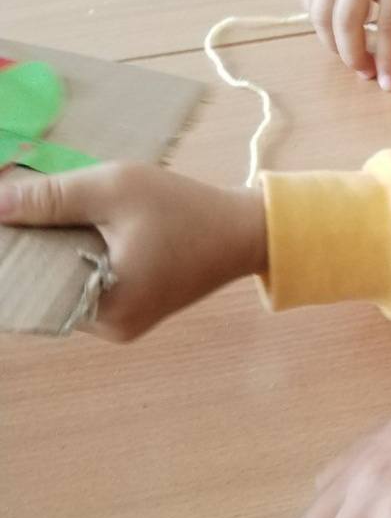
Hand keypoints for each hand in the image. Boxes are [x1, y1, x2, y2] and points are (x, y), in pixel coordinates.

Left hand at [0, 164, 266, 341]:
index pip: (34, 288)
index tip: (11, 224)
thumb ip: (51, 197)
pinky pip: (85, 291)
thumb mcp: (114, 188)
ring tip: (55, 220)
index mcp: (108, 308)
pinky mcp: (128, 316)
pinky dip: (75, 264)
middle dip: (32, 252)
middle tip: (29, 213)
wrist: (240, 232)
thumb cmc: (183, 209)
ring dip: (54, 256)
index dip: (14, 254)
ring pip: (65, 290)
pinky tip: (78, 234)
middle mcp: (111, 329)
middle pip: (47, 291)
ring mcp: (120, 327)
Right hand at [303, 0, 390, 90]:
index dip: (389, 59)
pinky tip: (337, 30)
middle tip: (368, 73)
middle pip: (346, 23)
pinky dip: (320, 22)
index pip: (390, 24)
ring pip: (320, 14)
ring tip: (352, 55)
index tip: (390, 84)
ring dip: (333, 45)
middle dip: (354, 57)